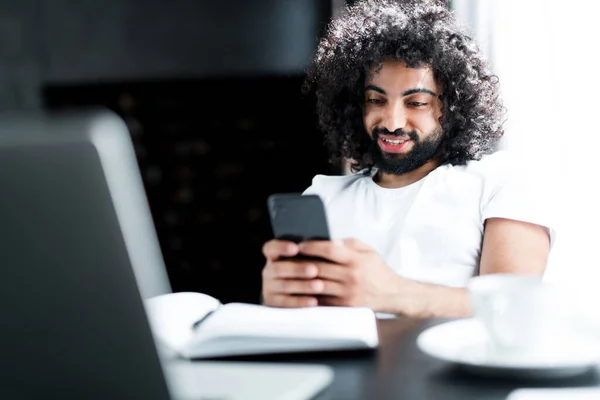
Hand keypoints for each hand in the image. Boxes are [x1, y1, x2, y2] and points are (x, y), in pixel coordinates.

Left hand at [261, 238, 401, 312]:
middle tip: (286, 258)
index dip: (312, 246)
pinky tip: (300, 290)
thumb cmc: (377, 271)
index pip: (329, 249)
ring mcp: (348, 293)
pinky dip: (309, 295)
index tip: (299, 245)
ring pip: (317, 285)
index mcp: (356, 260)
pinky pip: (322, 300)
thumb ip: (348, 244)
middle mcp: (351, 277)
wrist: (393, 295)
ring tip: (289, 274)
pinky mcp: (345, 307)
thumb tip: (328, 240)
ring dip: (301, 280)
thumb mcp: (367, 251)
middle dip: (301, 262)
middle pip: (319, 268)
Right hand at [261, 239, 321, 307]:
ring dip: (302, 286)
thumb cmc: (306, 270)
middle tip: (314, 270)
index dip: (281, 247)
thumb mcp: (305, 259)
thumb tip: (330, 246)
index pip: (271, 248)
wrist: (296, 295)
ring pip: (284, 286)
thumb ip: (311, 252)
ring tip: (319, 286)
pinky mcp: (274, 303)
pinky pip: (286, 303)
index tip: (296, 248)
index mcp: (274, 255)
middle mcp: (269, 270)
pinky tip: (314, 301)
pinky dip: (300, 302)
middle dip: (297, 269)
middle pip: (278, 268)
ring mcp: (269, 287)